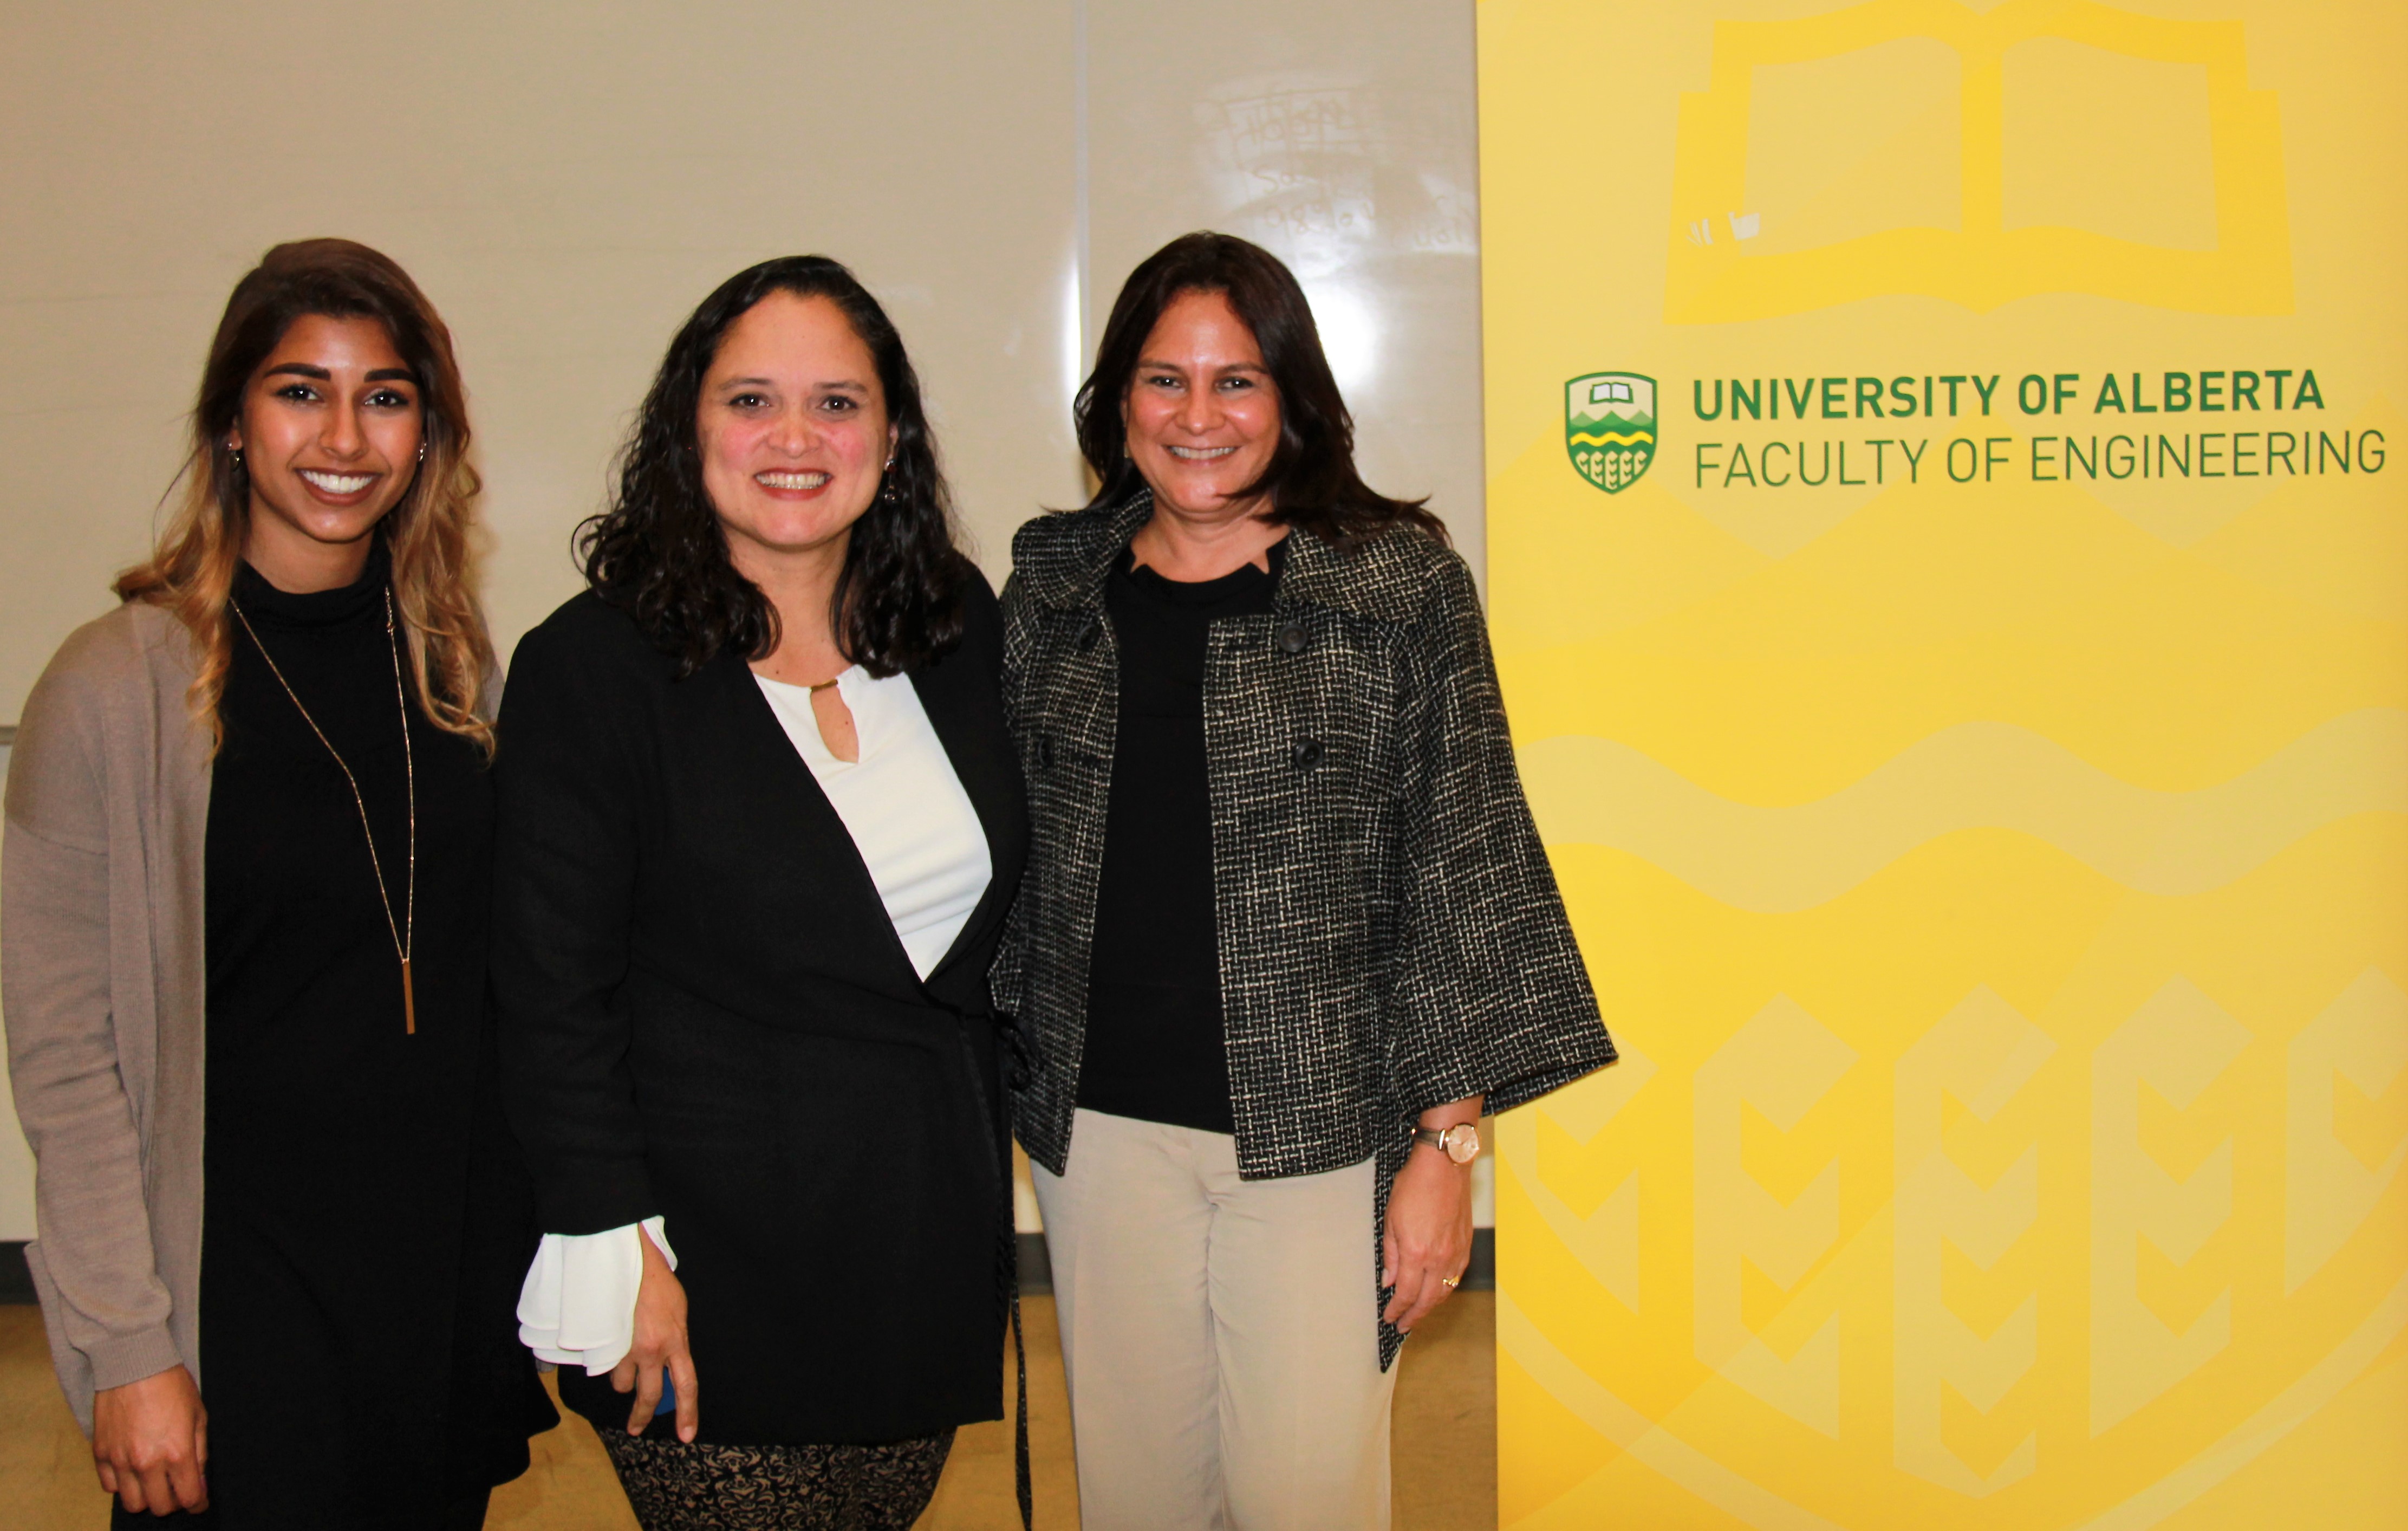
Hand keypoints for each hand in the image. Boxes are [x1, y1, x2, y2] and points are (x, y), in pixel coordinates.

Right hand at [92, 1364, 207, 1514]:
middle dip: (172, 1502)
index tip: (199, 1501)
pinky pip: (109, 1486)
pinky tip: (132, 1470)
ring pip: (132, 1502)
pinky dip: (122, 1485)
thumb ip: (200, 1453)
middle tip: (177, 1489)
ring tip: (154, 1481)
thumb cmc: (171, 1385)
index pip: (188, 1497)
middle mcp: (147, 1462)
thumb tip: (199, 1481)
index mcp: (177, 1452)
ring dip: (146, 1497)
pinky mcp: (100, 1453)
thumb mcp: (198, 1416)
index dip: (197, 1503)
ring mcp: (120, 1460)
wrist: (134, 1363)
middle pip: (158, 1506)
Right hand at [609, 1224, 698, 1441]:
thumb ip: (676, 1341)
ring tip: (624, 1359)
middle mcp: (651, 1350)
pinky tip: (607, 1346)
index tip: (686, 1435)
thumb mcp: (679, 1312)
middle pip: (649, 1395)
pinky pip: (602, 1365)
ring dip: (621, 1378)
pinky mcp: (604, 1343)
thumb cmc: (658, 1284)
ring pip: (620, 1382)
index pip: (687, 1385)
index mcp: (676, 1341)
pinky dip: (605, 1361)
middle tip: (636, 1428)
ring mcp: (625, 1348)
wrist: (631, 1261)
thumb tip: (670, 1362)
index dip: (687, 1412)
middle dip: (642, 1415)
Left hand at [1382, 1137, 1474, 1332]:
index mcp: (1416, 1252)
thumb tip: (1388, 1281)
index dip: (1397, 1310)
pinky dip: (1446, 1290)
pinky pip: (1456, 1277)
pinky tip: (1438, 1292)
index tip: (1390, 1318)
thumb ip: (1390, 1254)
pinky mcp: (1465, 1245)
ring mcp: (1455, 1252)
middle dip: (1414, 1316)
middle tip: (1403, 1326)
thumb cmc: (1414, 1186)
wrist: (1444, 1165)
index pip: (1406, 1293)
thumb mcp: (1391, 1219)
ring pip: (1445, 1291)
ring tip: (1419, 1313)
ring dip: (1431, 1306)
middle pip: (1428, 1300)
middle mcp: (1439, 1257)